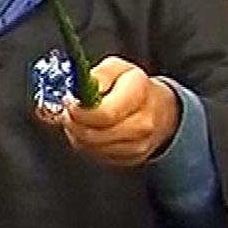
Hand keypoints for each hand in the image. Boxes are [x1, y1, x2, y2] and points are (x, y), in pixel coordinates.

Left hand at [58, 56, 181, 167]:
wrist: (159, 109)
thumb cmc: (133, 87)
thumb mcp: (116, 68)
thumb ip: (97, 76)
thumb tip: (79, 88)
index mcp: (139, 92)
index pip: (104, 113)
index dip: (79, 110)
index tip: (68, 101)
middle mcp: (143, 122)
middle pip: (93, 134)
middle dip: (73, 122)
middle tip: (69, 110)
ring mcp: (138, 144)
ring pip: (90, 146)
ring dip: (77, 133)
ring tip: (81, 118)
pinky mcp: (130, 159)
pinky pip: (96, 155)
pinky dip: (86, 143)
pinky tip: (91, 130)